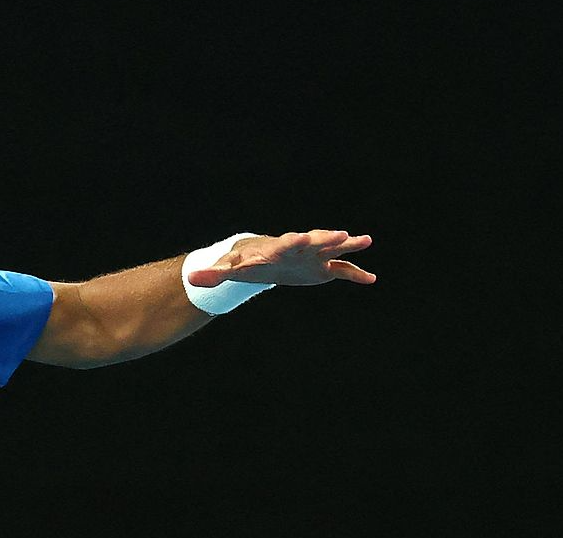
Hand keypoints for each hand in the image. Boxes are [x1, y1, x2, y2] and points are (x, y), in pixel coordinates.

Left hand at [186, 230, 375, 287]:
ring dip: (347, 246)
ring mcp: (312, 257)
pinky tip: (371, 279)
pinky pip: (341, 271)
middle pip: (313, 241)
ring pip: (333, 250)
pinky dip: (354, 274)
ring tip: (366, 240)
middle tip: (342, 234)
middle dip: (326, 239)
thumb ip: (214, 274)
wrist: (259, 259)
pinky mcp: (321, 269)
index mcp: (277, 248)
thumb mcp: (230, 268)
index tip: (304, 238)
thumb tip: (191, 279)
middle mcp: (299, 248)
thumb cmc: (243, 261)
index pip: (286, 244)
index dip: (294, 242)